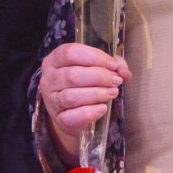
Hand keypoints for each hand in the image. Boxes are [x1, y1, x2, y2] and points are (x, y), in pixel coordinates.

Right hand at [37, 42, 130, 165]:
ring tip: (112, 93)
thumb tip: (123, 71)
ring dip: (97, 94)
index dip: (94, 57)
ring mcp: (51, 100)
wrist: (72, 112)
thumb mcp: (95, 68)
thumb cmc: (84, 84)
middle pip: (71, 75)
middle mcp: (48, 79)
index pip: (70, 53)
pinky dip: (90, 112)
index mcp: (55, 60)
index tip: (113, 65)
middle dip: (99, 77)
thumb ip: (112, 65)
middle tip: (115, 81)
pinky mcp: (58, 119)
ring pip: (71, 97)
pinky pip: (72, 117)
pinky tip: (102, 108)